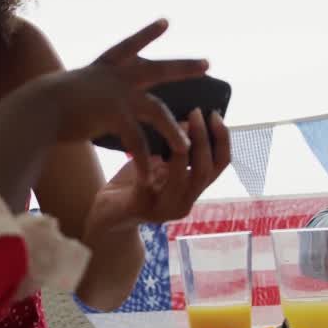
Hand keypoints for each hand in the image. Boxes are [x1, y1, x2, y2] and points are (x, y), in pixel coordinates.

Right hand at [12, 19, 209, 187]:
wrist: (36, 110)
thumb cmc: (44, 105)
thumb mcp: (69, 91)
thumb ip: (85, 94)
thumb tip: (84, 101)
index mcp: (103, 68)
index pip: (129, 46)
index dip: (147, 34)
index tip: (166, 21)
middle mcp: (115, 76)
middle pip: (158, 69)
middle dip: (183, 67)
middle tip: (207, 63)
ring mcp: (117, 94)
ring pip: (156, 111)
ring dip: (173, 130)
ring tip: (188, 145)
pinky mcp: (115, 115)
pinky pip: (137, 142)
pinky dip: (143, 161)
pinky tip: (149, 176)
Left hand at [86, 108, 230, 228]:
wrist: (106, 215)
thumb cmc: (133, 184)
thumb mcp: (157, 164)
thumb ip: (174, 149)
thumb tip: (188, 119)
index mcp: (192, 190)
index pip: (219, 165)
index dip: (222, 140)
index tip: (214, 115)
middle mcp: (184, 202)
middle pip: (204, 171)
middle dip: (203, 139)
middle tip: (196, 112)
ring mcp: (164, 209)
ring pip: (183, 179)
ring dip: (183, 148)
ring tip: (177, 122)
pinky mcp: (141, 207)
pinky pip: (149, 182)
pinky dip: (149, 161)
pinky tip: (144, 141)